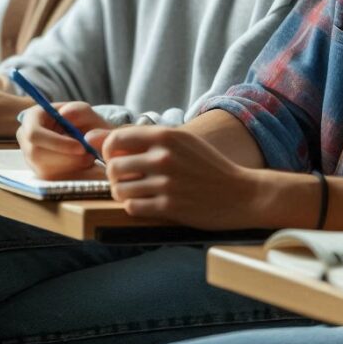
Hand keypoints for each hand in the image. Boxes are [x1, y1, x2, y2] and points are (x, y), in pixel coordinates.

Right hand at [17, 101, 111, 178]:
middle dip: (66, 158)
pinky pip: (51, 179)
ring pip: (45, 170)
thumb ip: (78, 110)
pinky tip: (80, 163)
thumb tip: (66, 114)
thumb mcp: (83, 111)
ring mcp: (29, 157)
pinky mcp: (37, 172)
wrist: (81, 135)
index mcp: (31, 118)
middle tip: (89, 156)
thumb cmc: (80, 120)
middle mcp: (25, 138)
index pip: (34, 134)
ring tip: (88, 157)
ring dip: (70, 167)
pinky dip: (69, 173)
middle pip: (37, 155)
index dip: (56, 143)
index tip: (81, 147)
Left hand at [101, 125, 258, 228]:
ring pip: (120, 189)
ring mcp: (166, 183)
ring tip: (134, 193)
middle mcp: (163, 157)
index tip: (116, 158)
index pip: (115, 140)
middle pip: (114, 167)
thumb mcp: (182, 141)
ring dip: (123, 193)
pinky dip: (133, 207)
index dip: (109, 151)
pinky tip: (145, 204)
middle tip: (125, 179)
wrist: (241, 193)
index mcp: (165, 136)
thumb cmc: (208, 165)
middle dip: (114, 176)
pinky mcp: (169, 207)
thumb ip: (147, 138)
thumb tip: (101, 138)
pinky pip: (132, 208)